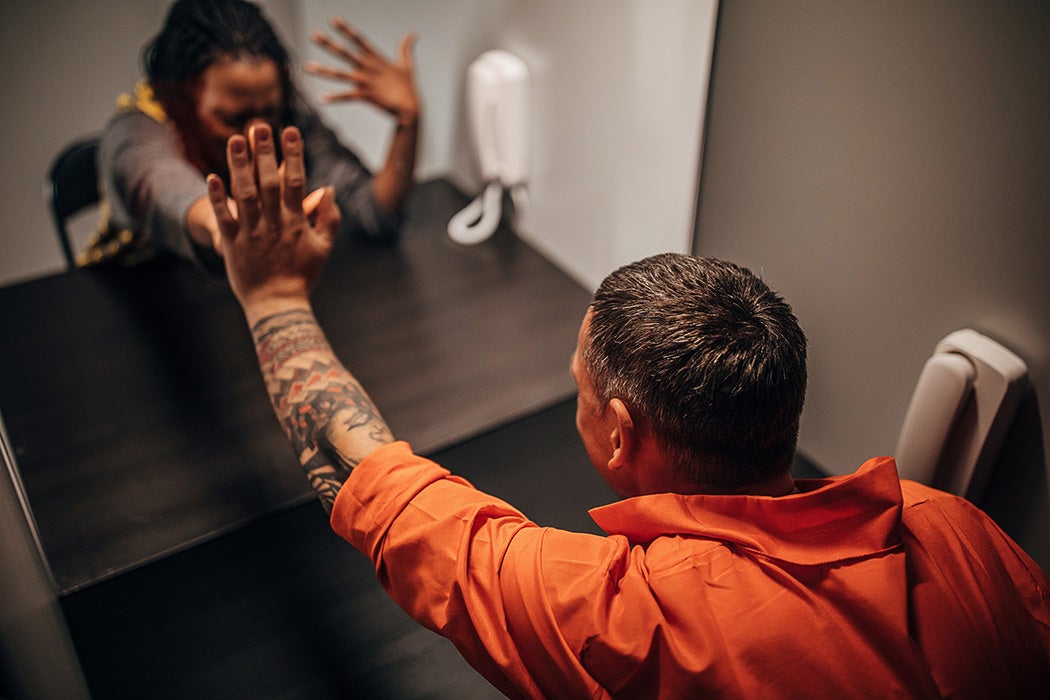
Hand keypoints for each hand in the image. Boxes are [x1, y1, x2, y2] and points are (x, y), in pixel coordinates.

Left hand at [206, 124, 340, 323]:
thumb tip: (328, 189)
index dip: (293, 155)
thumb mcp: (323, 248)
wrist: (278, 306)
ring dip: (239, 166)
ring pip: (244, 194)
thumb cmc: (303, 276)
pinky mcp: (233, 244)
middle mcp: (274, 224)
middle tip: (259, 125)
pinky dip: (218, 198)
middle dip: (264, 152)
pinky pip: (224, 217)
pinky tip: (211, 176)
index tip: (291, 131)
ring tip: (234, 140)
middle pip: (268, 182)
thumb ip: (328, 219)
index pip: (296, 182)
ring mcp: (252, 233)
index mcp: (297, 223)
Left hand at [306, 19, 419, 126]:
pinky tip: (322, 99)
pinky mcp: (365, 96)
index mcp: (376, 59)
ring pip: (340, 74)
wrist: (410, 107)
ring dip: (323, 71)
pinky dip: (334, 98)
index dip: (346, 30)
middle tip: (314, 35)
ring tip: (307, 67)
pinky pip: (346, 96)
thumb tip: (413, 34)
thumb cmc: (408, 87)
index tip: (334, 20)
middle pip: (344, 53)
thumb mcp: (407, 64)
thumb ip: (405, 48)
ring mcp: (365, 81)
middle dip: (328, 44)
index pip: (359, 40)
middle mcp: (368, 68)